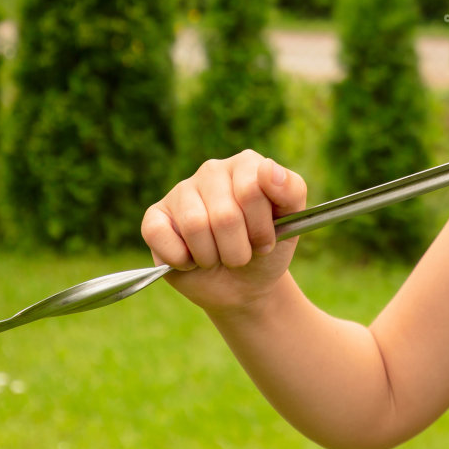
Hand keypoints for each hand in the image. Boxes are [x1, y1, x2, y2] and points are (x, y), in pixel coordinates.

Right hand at [141, 150, 307, 314]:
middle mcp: (212, 171)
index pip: (251, 190)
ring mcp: (181, 191)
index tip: (267, 241)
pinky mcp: (154, 216)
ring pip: (195, 226)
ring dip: (212, 257)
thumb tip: (267, 167)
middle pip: (224, 215)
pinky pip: (160, 235)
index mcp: (246, 164)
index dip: (260, 228)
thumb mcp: (293, 221)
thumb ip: (291, 190)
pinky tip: (191, 258)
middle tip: (242, 254)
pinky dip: (181, 260)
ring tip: (218, 256)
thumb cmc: (268, 247)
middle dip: (238, 249)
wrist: (246, 285)